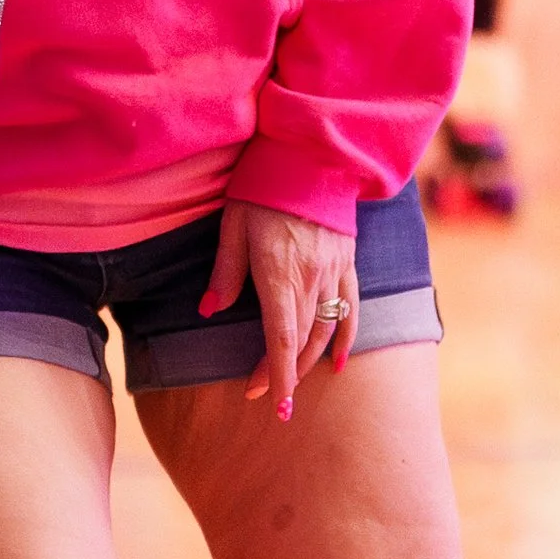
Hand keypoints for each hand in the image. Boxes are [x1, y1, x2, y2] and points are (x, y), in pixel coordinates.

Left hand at [201, 199, 356, 421]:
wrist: (309, 156)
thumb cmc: (262, 188)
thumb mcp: (232, 225)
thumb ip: (225, 272)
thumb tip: (208, 310)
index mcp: (280, 273)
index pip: (281, 337)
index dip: (277, 374)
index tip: (271, 403)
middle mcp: (313, 278)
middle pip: (301, 339)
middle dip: (284, 372)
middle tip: (266, 395)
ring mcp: (335, 271)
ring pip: (327, 329)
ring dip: (311, 361)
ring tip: (294, 383)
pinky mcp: (347, 262)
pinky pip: (351, 309)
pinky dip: (345, 338)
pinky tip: (338, 361)